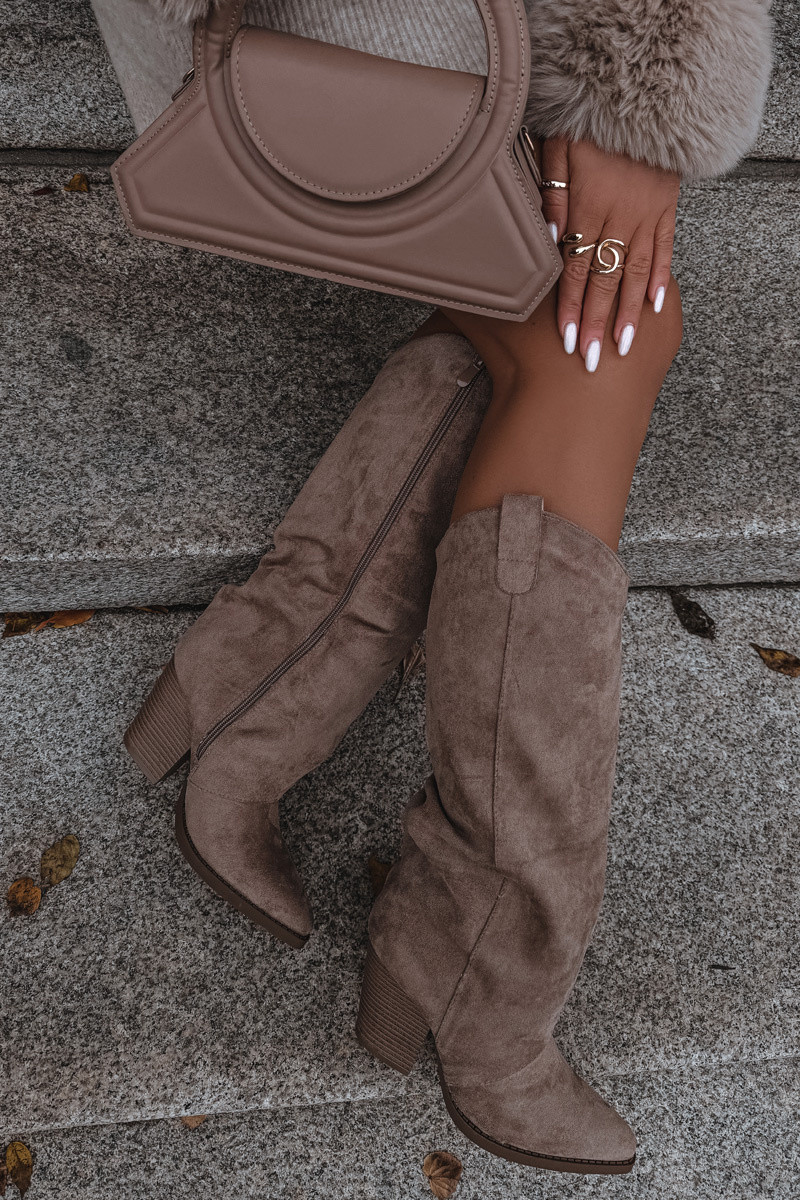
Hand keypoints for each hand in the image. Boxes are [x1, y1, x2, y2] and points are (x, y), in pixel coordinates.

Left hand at [541, 137, 679, 370]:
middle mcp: (618, 218)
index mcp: (588, 208)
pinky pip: (663, 249)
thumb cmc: (591, 120)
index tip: (565, 340)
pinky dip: (660, 278)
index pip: (574, 269)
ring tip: (623, 346)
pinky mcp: (665, 208)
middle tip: (591, 361)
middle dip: (595, 323)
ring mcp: (645, 215)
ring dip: (627, 312)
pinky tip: (654, 306)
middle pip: (603, 281)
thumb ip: (553, 194)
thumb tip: (551, 237)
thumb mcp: (559, 149)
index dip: (569, 307)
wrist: (643, 92)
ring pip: (635, 273)